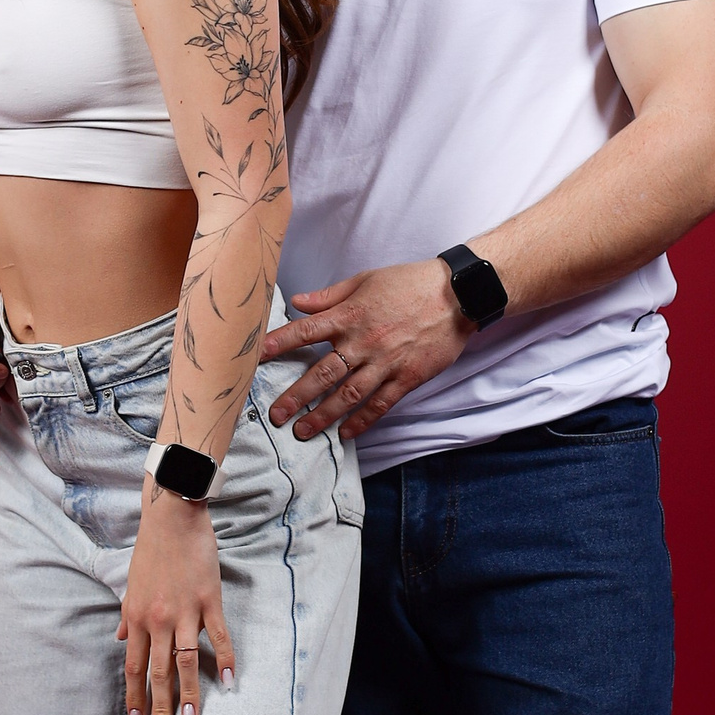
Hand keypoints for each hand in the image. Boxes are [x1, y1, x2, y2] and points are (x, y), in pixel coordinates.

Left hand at [118, 489, 235, 714]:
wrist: (172, 517)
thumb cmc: (151, 550)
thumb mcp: (131, 586)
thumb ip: (127, 617)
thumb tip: (121, 642)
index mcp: (136, 618)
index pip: (134, 668)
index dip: (135, 698)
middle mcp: (157, 620)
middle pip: (159, 673)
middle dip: (160, 708)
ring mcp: (184, 612)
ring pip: (186, 662)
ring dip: (189, 694)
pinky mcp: (209, 601)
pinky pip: (218, 637)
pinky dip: (225, 660)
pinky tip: (229, 682)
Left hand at [261, 260, 475, 442]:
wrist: (457, 294)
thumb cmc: (409, 282)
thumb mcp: (365, 280)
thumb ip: (329, 296)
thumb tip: (297, 301)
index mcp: (350, 315)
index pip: (306, 331)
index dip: (279, 344)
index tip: (256, 358)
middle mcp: (363, 342)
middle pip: (322, 373)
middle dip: (296, 396)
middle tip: (275, 415)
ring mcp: (386, 362)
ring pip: (348, 395)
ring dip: (323, 416)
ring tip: (303, 431)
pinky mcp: (407, 377)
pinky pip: (380, 404)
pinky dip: (362, 421)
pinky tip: (346, 434)